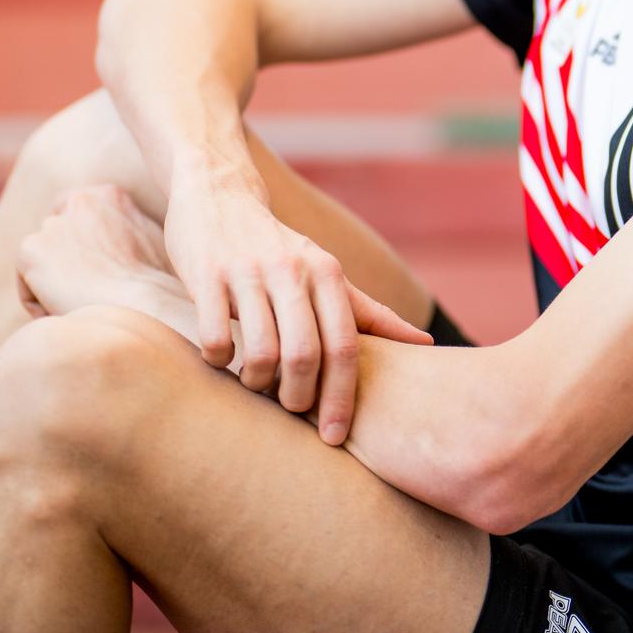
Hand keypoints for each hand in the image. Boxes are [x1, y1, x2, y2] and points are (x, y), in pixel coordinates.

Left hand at [16, 183, 181, 318]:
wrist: (143, 306)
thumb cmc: (156, 287)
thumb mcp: (150, 242)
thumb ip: (125, 228)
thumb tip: (114, 240)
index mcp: (110, 195)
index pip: (75, 213)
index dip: (79, 247)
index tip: (95, 273)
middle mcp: (79, 200)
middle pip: (56, 241)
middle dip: (66, 268)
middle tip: (90, 296)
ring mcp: (53, 224)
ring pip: (43, 268)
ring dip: (57, 288)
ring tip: (84, 309)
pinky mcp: (30, 249)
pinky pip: (28, 290)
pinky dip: (43, 307)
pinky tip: (70, 313)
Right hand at [160, 173, 431, 441]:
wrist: (218, 195)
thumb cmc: (279, 249)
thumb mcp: (327, 274)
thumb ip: (370, 313)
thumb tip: (425, 345)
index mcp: (327, 273)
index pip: (345, 346)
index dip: (342, 397)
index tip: (335, 437)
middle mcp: (291, 270)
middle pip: (306, 354)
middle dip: (300, 398)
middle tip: (293, 412)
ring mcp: (247, 271)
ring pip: (260, 352)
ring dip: (258, 383)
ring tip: (257, 385)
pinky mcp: (207, 274)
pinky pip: (215, 338)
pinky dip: (219, 361)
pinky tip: (222, 359)